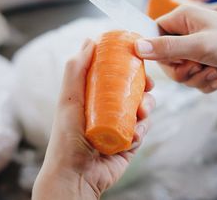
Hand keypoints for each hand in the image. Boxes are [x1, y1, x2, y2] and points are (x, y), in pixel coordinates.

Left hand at [32, 40, 154, 199]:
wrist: (76, 175)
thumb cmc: (67, 137)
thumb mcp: (69, 99)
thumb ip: (76, 69)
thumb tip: (89, 40)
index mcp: (94, 96)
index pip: (115, 75)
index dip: (128, 66)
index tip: (138, 59)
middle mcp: (109, 109)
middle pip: (134, 90)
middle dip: (144, 87)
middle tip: (149, 86)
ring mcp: (120, 125)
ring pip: (143, 109)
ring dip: (147, 109)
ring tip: (141, 114)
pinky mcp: (129, 142)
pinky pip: (143, 130)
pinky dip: (141, 131)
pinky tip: (132, 136)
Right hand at [134, 5, 216, 91]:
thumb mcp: (199, 45)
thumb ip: (167, 47)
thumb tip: (136, 46)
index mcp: (183, 17)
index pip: (154, 34)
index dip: (159, 51)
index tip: (175, 59)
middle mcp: (187, 31)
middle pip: (166, 58)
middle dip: (182, 69)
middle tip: (197, 68)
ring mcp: (196, 47)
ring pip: (180, 71)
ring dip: (195, 77)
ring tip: (214, 72)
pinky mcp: (205, 62)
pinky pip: (193, 78)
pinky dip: (204, 81)